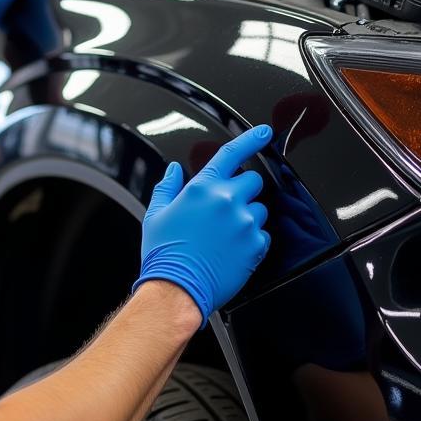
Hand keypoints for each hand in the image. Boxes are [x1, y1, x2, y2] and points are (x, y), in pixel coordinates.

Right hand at [132, 126, 273, 322]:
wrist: (177, 288)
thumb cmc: (164, 253)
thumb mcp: (156, 214)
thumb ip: (168, 187)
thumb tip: (174, 170)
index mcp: (202, 188)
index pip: (232, 153)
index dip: (251, 139)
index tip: (264, 132)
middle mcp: (227, 200)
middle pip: (252, 181)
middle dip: (242, 190)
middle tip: (225, 209)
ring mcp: (245, 222)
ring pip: (259, 209)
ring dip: (247, 217)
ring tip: (224, 236)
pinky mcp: (256, 245)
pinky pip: (263, 235)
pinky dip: (251, 240)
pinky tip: (231, 250)